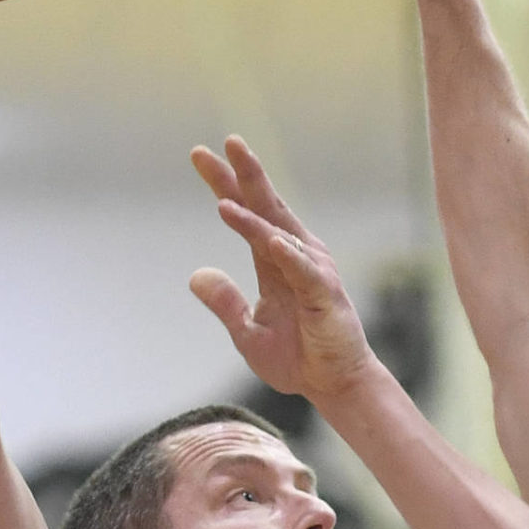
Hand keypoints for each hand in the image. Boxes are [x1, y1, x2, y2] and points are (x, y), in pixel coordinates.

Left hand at [189, 137, 378, 402]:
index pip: (247, 213)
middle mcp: (295, 256)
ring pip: (279, 235)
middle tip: (227, 142)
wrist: (333, 386)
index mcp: (274, 261)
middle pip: (267, 207)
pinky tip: (271, 240)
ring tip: (225, 203)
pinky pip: (303, 270)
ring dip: (255, 217)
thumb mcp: (247, 332)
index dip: (225, 183)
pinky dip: (288, 254)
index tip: (200, 154)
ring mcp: (312, 272)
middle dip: (246, 174)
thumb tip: (195, 275)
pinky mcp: (325, 295)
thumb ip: (225, 302)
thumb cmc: (297, 358)